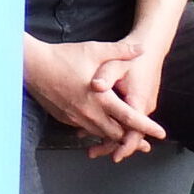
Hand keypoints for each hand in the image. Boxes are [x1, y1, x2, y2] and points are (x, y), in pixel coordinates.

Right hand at [24, 36, 166, 160]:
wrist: (32, 66)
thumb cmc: (63, 57)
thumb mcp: (94, 50)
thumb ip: (120, 51)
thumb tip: (142, 48)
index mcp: (101, 98)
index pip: (130, 118)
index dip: (147, 127)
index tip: (161, 133)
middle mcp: (90, 113)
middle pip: (117, 134)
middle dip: (132, 140)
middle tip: (145, 145)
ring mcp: (76, 118)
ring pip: (100, 134)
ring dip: (114, 138)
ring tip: (125, 141)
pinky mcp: (65, 118)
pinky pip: (85, 129)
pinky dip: (96, 131)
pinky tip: (99, 128)